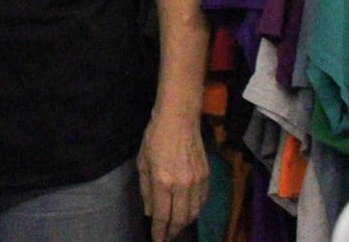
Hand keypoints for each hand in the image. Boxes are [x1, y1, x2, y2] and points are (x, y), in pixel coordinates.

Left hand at [136, 109, 207, 241]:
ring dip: (184, 223)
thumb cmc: (155, 137)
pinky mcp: (206, 176)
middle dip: (172, 232)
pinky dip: (195, 210)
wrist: (179, 118)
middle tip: (166, 237)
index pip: (162, 215)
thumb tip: (149, 211)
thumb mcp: (142, 162)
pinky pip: (202, 201)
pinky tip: (188, 212)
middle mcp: (182, 184)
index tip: (156, 239)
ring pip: (193, 212)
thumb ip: (145, 190)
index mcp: (162, 181)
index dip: (159, 231)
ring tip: (176, 228)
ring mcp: (197, 181)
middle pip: (180, 218)